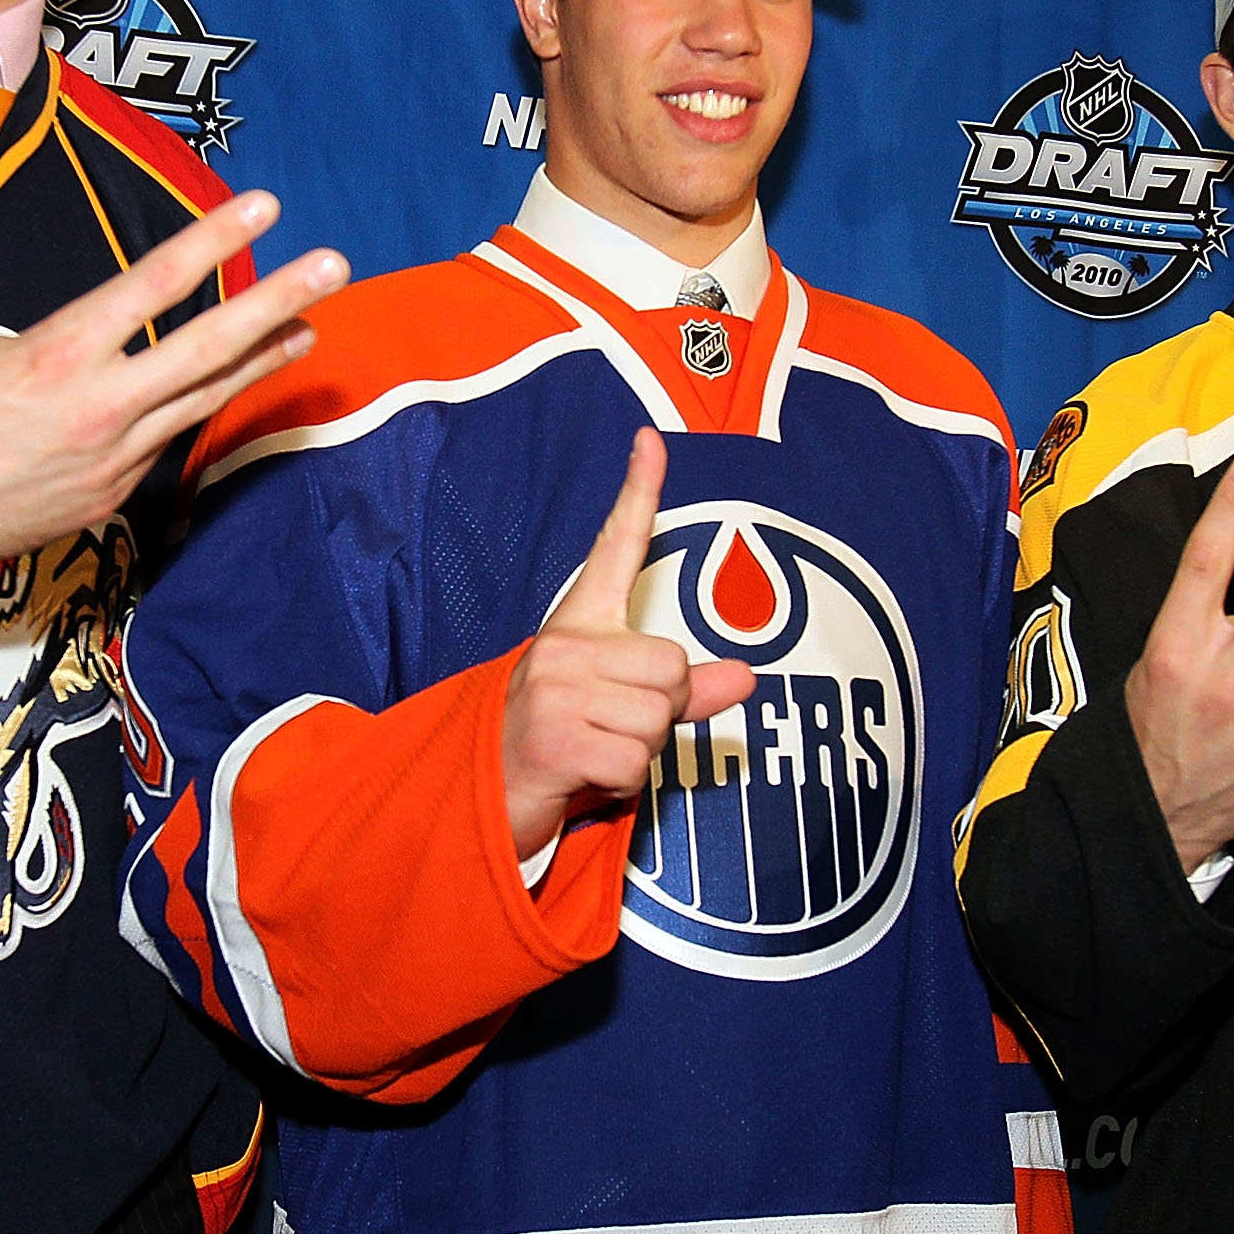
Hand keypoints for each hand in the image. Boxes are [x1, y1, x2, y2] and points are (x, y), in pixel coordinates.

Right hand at [0, 191, 346, 571]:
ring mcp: (111, 462)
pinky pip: (155, 446)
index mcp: (59, 356)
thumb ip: (59, 348)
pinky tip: (200, 394)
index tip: (266, 207)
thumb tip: (99, 355)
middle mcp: (99, 408)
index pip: (156, 286)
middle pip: (208, 348)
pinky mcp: (105, 502)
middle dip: (277, 302)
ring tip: (304, 330)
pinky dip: (180, 413)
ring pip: (200, 400)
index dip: (215, 241)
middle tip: (333, 267)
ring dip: (256, 362)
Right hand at [500, 429, 756, 857]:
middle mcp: (564, 646)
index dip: (637, 492)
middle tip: (612, 730)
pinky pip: (635, 764)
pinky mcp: (554, 739)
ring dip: (640, 752)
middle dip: (661, 714)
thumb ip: (683, 691)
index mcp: (579, 625)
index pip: (615, 548)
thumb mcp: (619, 707)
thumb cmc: (562, 744)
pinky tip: (583, 777)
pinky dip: (621, 784)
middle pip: (673, 668)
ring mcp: (555, 690)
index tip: (651, 439)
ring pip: (659, 720)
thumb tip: (747, 677)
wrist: (486, 795)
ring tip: (594, 752)